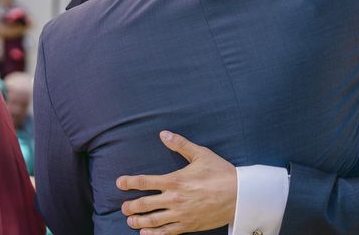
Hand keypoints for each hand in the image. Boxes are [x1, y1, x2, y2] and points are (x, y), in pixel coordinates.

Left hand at [116, 131, 236, 234]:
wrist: (239, 195)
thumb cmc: (220, 172)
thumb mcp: (200, 154)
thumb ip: (180, 144)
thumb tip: (163, 134)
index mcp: (175, 181)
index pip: (145, 182)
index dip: (129, 182)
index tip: (119, 183)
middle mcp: (174, 199)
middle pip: (144, 204)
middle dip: (130, 206)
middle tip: (123, 207)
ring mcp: (181, 214)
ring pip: (153, 221)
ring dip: (138, 222)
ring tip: (130, 221)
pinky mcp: (188, 226)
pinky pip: (167, 233)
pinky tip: (146, 234)